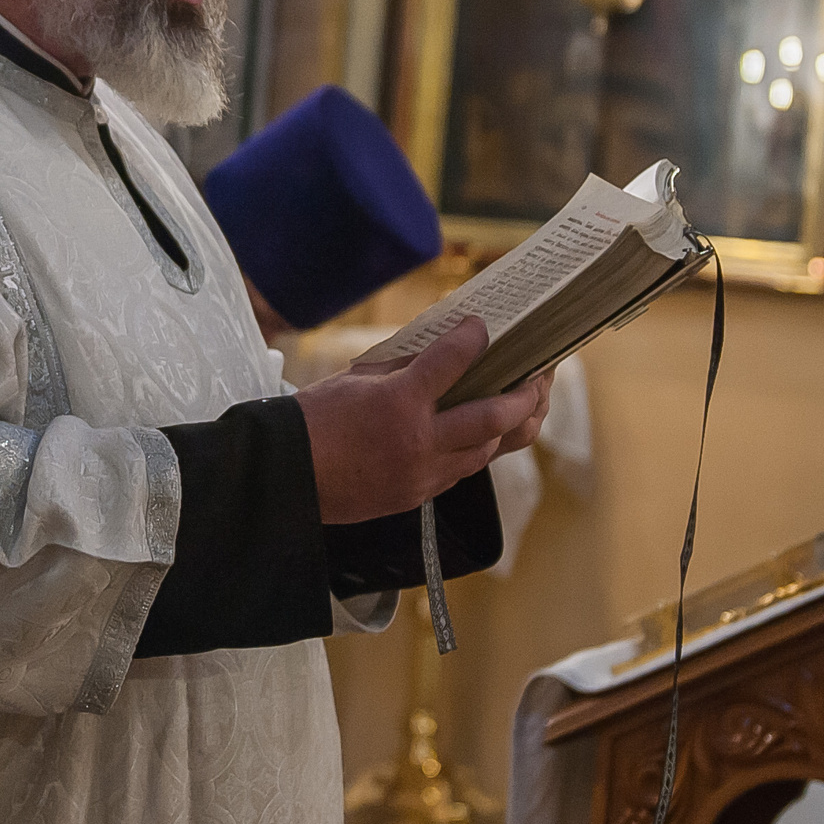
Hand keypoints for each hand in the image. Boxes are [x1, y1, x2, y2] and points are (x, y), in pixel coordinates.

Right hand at [294, 318, 550, 524]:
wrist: (287, 476)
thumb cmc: (311, 423)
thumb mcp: (355, 381)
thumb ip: (400, 369)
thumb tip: (433, 353)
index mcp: (399, 403)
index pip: (452, 360)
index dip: (472, 338)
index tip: (480, 327)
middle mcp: (419, 440)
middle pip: (494, 417)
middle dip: (524, 396)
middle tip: (537, 379)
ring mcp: (422, 474)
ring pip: (487, 451)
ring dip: (508, 428)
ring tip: (521, 408)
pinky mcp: (417, 495)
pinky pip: (460, 472)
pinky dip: (475, 451)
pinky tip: (479, 436)